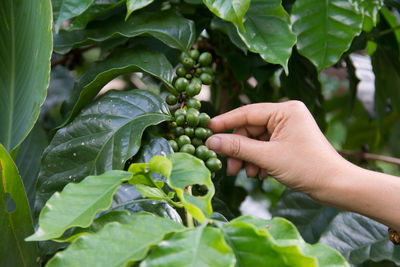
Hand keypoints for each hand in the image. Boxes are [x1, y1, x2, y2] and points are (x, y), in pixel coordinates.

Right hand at [206, 101, 346, 195]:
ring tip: (248, 174)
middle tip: (229, 168)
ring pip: (256, 140)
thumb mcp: (268, 157)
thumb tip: (211, 142)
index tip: (206, 130)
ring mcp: (288, 128)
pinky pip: (265, 147)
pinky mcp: (289, 141)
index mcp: (285, 110)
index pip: (247, 113)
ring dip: (248, 158)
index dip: (225, 122)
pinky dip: (259, 160)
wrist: (336, 186)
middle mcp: (287, 115)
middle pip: (250, 129)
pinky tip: (260, 174)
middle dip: (240, 149)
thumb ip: (238, 147)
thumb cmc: (307, 167)